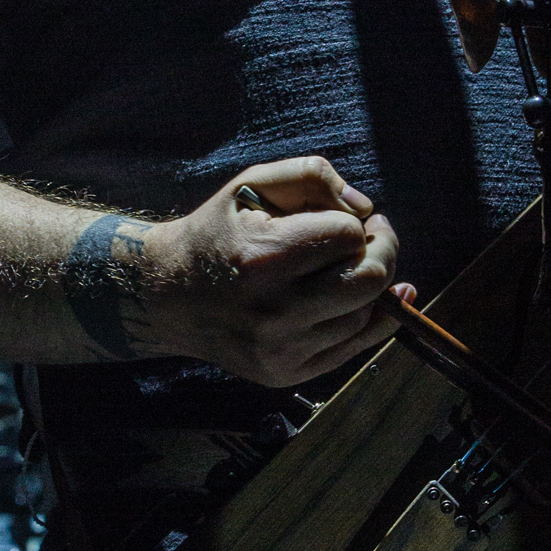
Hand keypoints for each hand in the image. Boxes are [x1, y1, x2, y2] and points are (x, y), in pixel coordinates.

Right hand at [143, 156, 414, 388]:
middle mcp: (274, 311)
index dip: (354, 222)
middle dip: (381, 251)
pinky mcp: (287, 374)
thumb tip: (365, 210)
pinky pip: (354, 347)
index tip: (343, 219)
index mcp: (263, 258)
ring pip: (366, 313)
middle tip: (371, 237)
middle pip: (369, 279)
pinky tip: (369, 298)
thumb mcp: (252, 184)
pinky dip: (369, 319)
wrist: (169, 296)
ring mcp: (282, 349)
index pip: (347, 236)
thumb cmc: (218, 231)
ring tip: (346, 267)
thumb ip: (312, 176)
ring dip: (369, 285)